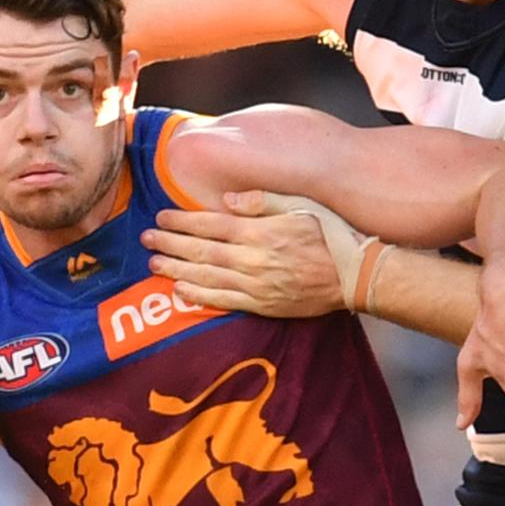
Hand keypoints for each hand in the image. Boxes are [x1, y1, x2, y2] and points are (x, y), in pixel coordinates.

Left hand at [140, 190, 345, 316]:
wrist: (357, 274)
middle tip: (147, 238)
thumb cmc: (331, 232)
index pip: (212, 225)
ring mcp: (258, 285)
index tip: (162, 216)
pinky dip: (200, 296)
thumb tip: (229, 200)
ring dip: (177, 269)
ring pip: (208, 277)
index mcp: (261, 231)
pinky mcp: (264, 305)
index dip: (183, 221)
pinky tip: (180, 290)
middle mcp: (255, 259)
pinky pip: (225, 301)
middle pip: (202, 251)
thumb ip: (264, 200)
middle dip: (171, 243)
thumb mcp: (302, 204)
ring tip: (154, 262)